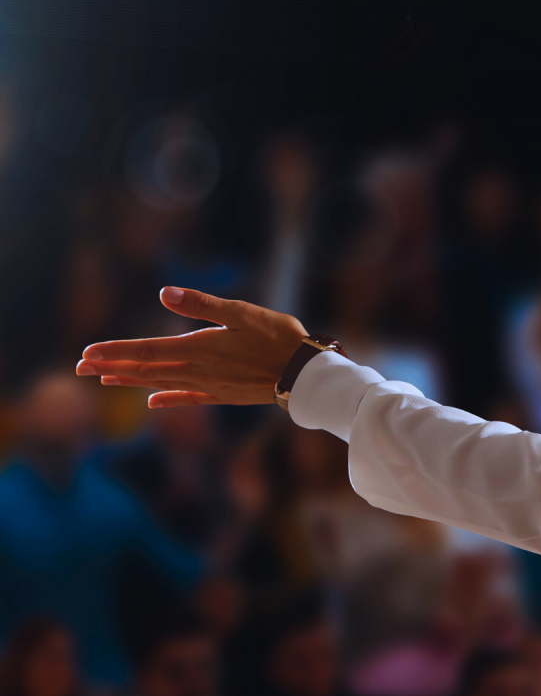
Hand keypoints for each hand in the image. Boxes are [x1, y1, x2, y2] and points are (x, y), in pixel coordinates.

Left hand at [77, 288, 308, 407]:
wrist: (305, 374)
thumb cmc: (279, 337)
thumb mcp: (242, 313)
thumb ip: (202, 305)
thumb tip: (165, 293)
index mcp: (198, 348)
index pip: (146, 350)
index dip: (115, 352)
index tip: (86, 354)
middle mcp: (197, 370)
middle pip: (145, 369)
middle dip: (110, 367)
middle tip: (80, 369)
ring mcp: (209, 385)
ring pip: (160, 383)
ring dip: (130, 381)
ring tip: (105, 380)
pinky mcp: (223, 394)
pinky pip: (187, 398)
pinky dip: (167, 398)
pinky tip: (152, 402)